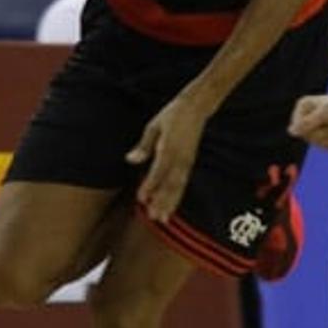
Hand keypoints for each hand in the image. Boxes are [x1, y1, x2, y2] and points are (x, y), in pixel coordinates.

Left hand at [127, 95, 209, 223]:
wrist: (196, 108)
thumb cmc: (172, 115)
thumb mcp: (154, 126)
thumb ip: (144, 146)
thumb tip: (130, 160)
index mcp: (169, 146)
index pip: (159, 170)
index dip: (150, 185)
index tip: (141, 199)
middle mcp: (180, 157)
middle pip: (170, 183)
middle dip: (162, 201)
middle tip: (152, 217)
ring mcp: (187, 161)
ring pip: (178, 186)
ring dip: (170, 203)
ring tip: (162, 219)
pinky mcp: (189, 164)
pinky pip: (182, 183)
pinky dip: (176, 197)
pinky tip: (170, 208)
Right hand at [289, 89, 327, 149]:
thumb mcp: (325, 114)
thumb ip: (307, 123)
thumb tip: (291, 132)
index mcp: (303, 107)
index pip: (298, 128)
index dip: (313, 127)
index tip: (326, 116)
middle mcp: (308, 118)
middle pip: (308, 137)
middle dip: (325, 132)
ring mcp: (318, 128)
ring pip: (318, 143)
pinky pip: (327, 148)